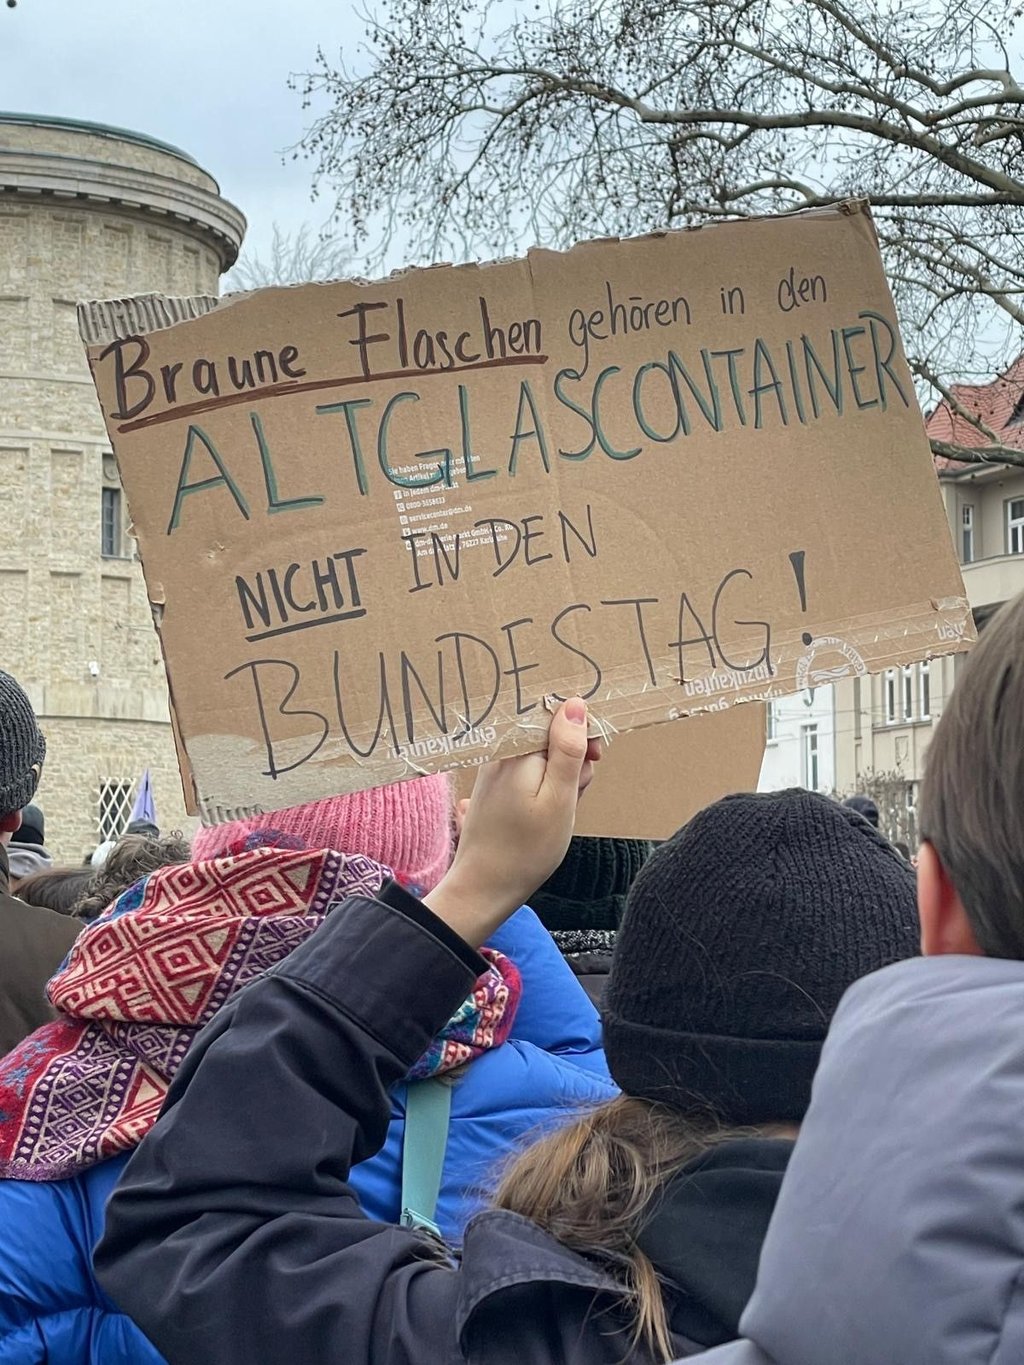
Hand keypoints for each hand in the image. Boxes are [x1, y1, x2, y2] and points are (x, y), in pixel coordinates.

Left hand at [426, 698, 598, 945]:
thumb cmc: (526, 849)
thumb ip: (568, 749)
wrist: (484, 887)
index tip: (592, 763)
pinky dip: (544, 793)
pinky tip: (542, 816)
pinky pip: (530, 776)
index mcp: (519, 750)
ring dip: (560, 782)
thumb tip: (575, 704)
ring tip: (556, 813)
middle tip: (570, 798)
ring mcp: (495, 769)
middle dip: (571, 765)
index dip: (582, 738)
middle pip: (553, 739)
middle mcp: (503, 752)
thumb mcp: (560, 798)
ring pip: (545, 760)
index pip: (560, 718)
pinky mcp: (494, 787)